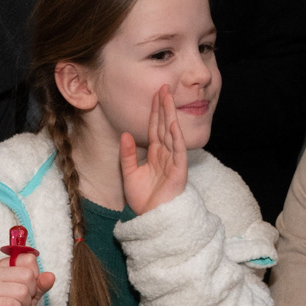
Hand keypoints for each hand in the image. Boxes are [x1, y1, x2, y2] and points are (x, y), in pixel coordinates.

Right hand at [0, 254, 54, 305]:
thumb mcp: (32, 294)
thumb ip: (41, 283)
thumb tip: (50, 276)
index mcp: (4, 265)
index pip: (29, 259)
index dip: (34, 276)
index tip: (24, 287)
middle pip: (28, 275)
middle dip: (30, 293)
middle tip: (19, 301)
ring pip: (22, 291)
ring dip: (24, 305)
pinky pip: (14, 304)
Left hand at [120, 86, 188, 214]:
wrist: (152, 218)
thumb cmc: (144, 200)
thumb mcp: (129, 173)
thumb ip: (127, 154)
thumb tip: (125, 134)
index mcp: (156, 155)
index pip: (155, 128)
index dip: (154, 111)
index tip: (154, 94)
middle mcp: (166, 155)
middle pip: (164, 126)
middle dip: (164, 106)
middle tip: (163, 87)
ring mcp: (174, 161)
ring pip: (171, 133)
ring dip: (169, 115)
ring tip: (168, 98)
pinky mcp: (179, 171)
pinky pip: (178, 150)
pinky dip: (175, 137)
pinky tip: (172, 123)